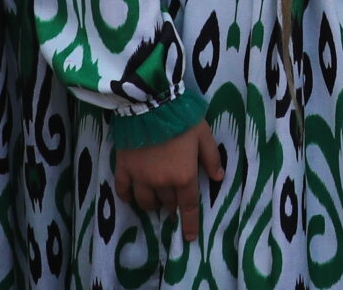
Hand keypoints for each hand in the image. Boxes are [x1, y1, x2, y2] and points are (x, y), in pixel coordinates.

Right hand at [116, 120, 223, 241]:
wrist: (151, 103)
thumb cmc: (182, 118)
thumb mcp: (204, 135)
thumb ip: (211, 158)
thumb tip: (218, 178)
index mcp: (184, 176)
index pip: (188, 206)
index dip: (189, 224)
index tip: (189, 238)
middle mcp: (162, 182)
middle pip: (167, 203)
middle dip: (172, 205)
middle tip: (174, 200)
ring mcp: (141, 177)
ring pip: (146, 201)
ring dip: (153, 204)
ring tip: (155, 200)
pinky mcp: (124, 168)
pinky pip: (123, 190)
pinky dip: (127, 197)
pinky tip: (130, 197)